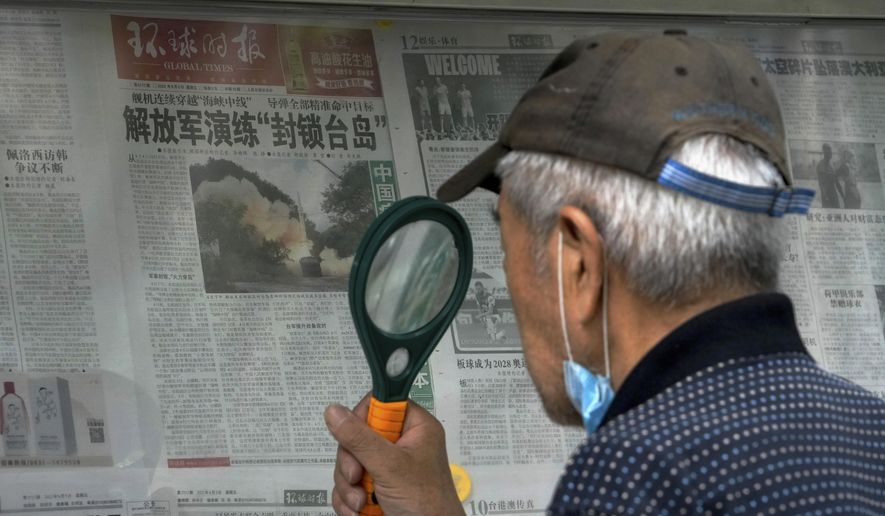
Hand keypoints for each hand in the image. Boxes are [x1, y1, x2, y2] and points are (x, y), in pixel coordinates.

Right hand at [325, 395, 463, 515]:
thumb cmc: (426, 504)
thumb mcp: (391, 466)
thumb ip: (360, 439)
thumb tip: (333, 411)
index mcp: (415, 427)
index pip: (380, 403)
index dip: (361, 417)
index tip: (353, 436)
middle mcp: (401, 443)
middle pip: (358, 435)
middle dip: (351, 462)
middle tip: (357, 477)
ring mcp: (387, 466)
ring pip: (350, 462)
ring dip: (348, 486)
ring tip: (360, 503)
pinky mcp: (376, 487)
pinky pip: (349, 484)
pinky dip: (348, 499)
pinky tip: (357, 512)